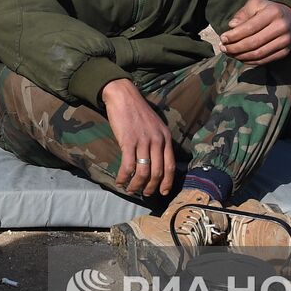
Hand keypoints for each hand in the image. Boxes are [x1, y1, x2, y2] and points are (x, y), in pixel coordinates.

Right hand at [102, 79, 175, 197]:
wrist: (124, 96)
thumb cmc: (138, 111)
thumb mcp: (156, 125)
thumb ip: (159, 141)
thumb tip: (157, 162)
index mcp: (166, 137)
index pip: (170, 165)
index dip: (167, 182)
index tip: (163, 192)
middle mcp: (157, 141)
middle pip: (158, 172)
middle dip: (151, 187)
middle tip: (145, 194)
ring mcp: (143, 141)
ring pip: (143, 172)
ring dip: (137, 185)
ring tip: (131, 190)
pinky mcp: (128, 141)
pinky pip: (128, 166)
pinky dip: (124, 177)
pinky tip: (120, 181)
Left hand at [219, 0, 290, 63]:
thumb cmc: (268, 10)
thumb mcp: (256, 5)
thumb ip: (243, 13)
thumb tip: (232, 26)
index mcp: (273, 13)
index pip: (250, 28)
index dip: (234, 35)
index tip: (223, 38)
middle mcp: (281, 27)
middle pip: (253, 43)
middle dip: (235, 47)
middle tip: (223, 48)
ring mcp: (285, 41)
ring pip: (258, 54)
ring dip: (240, 56)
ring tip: (229, 53)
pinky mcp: (285, 52)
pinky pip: (264, 60)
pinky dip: (250, 61)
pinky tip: (240, 57)